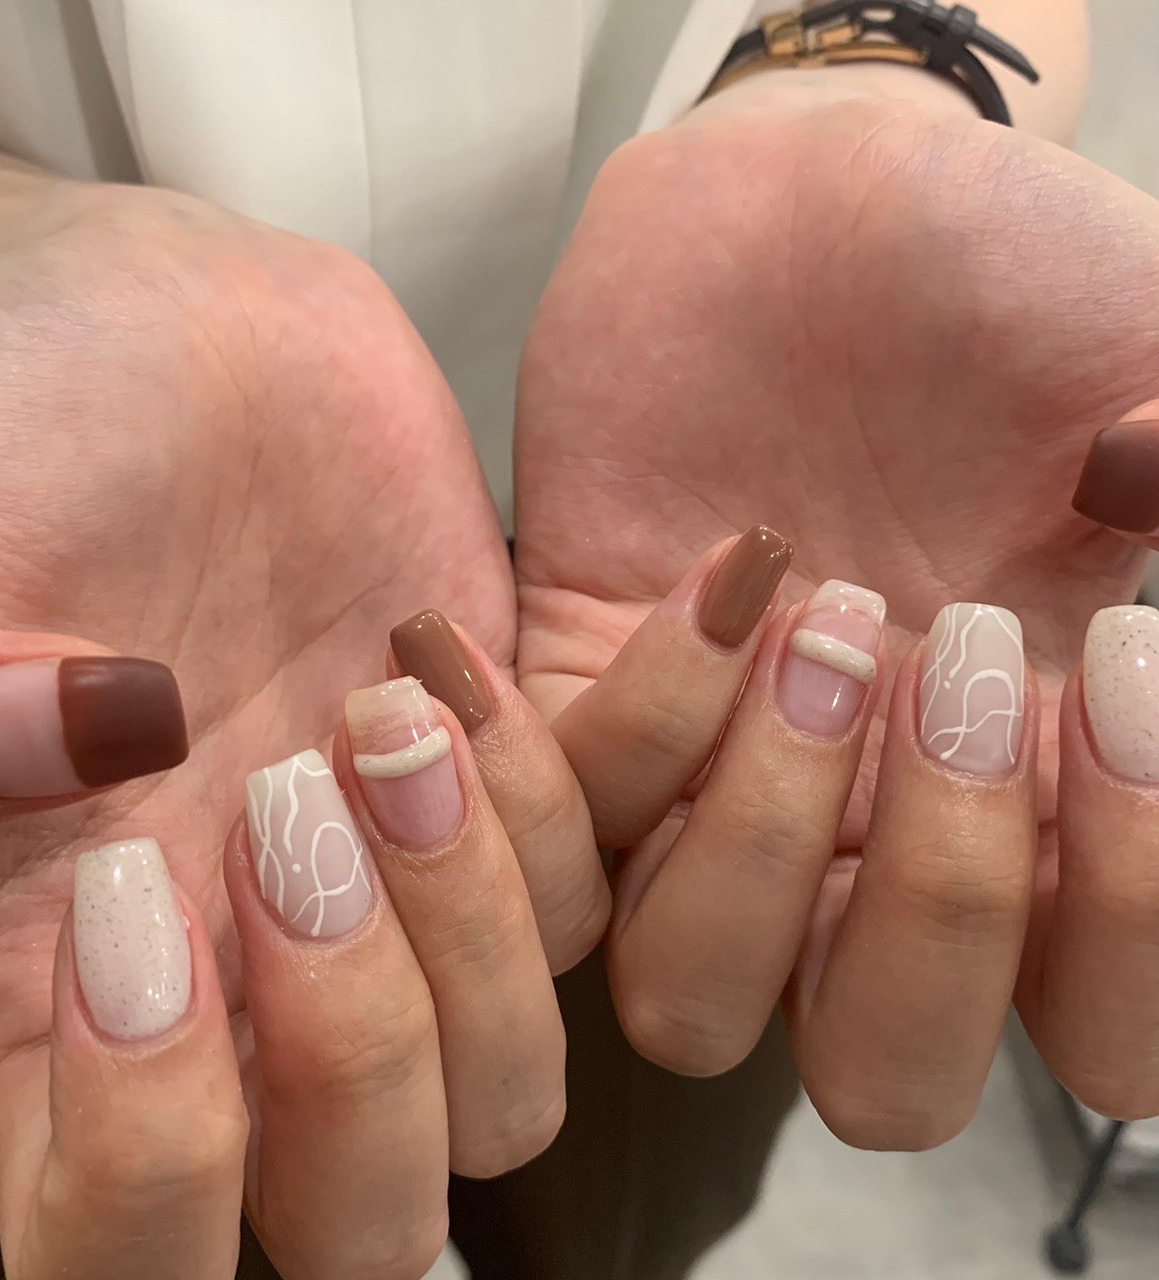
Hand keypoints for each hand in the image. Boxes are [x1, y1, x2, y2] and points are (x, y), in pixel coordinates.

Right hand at [0, 187, 606, 1277]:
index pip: (125, 1248)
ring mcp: (407, 882)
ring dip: (483, 905)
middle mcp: (254, 974)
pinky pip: (631, 860)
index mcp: (65, 987)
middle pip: (379, 1214)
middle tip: (296, 801)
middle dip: (365, 1043)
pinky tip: (454, 634)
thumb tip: (95, 748)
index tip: (129, 892)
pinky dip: (593, 773)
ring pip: (522, 1067)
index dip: (149, 1152)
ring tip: (390, 698)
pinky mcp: (520, 767)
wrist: (163, 332)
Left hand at [515, 76, 1158, 1140]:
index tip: (1116, 663)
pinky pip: (561, 831)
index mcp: (1043, 814)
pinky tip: (708, 567)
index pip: (1101, 1027)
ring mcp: (715, 797)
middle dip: (935, 905)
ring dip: (754, 832)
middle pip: (882, 1071)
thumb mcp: (1147, 384)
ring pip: (689, 999)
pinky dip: (633, 718)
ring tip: (812, 609)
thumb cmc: (1006, 291)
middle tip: (946, 653)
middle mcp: (873, 848)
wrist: (821, 208)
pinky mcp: (578, 712)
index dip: (1126, 911)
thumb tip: (1154, 610)